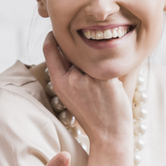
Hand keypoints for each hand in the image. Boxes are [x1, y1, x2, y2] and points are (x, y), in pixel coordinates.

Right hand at [43, 32, 133, 152]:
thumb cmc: (92, 113)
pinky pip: (109, 62)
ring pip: (93, 54)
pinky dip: (112, 67)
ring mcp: (89, 78)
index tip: (57, 31)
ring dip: (99, 59)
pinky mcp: (107, 78)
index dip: (53, 37)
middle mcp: (71, 78)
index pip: (50, 49)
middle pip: (73, 49)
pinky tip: (115, 81)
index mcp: (58, 82)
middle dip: (79, 47)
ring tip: (103, 80)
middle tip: (86, 51)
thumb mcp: (69, 95)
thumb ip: (66, 72)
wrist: (109, 134)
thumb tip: (68, 49)